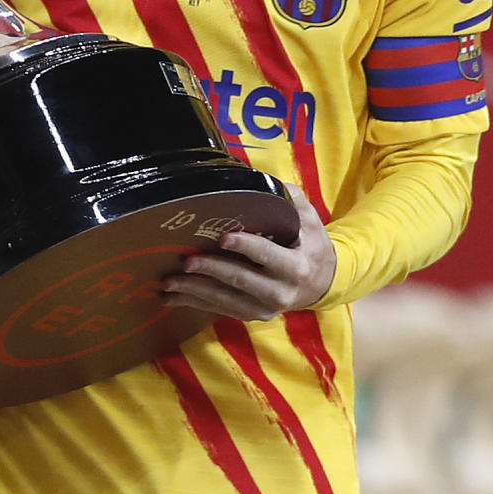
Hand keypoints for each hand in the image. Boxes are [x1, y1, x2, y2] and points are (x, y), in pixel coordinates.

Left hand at [162, 184, 335, 320]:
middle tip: (187, 260)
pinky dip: (195, 303)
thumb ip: (289, 197)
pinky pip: (220, 309)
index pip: (268, 255)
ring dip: (195, 291)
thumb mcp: (309, 219)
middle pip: (241, 280)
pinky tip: (173, 297)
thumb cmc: (310, 244)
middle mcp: (281, 292)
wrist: (323, 283)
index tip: (223, 238)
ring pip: (226, 300)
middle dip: (212, 270)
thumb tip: (258, 178)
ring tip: (170, 281)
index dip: (246, 247)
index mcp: (297, 266)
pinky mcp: (252, 315)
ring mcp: (265, 308)